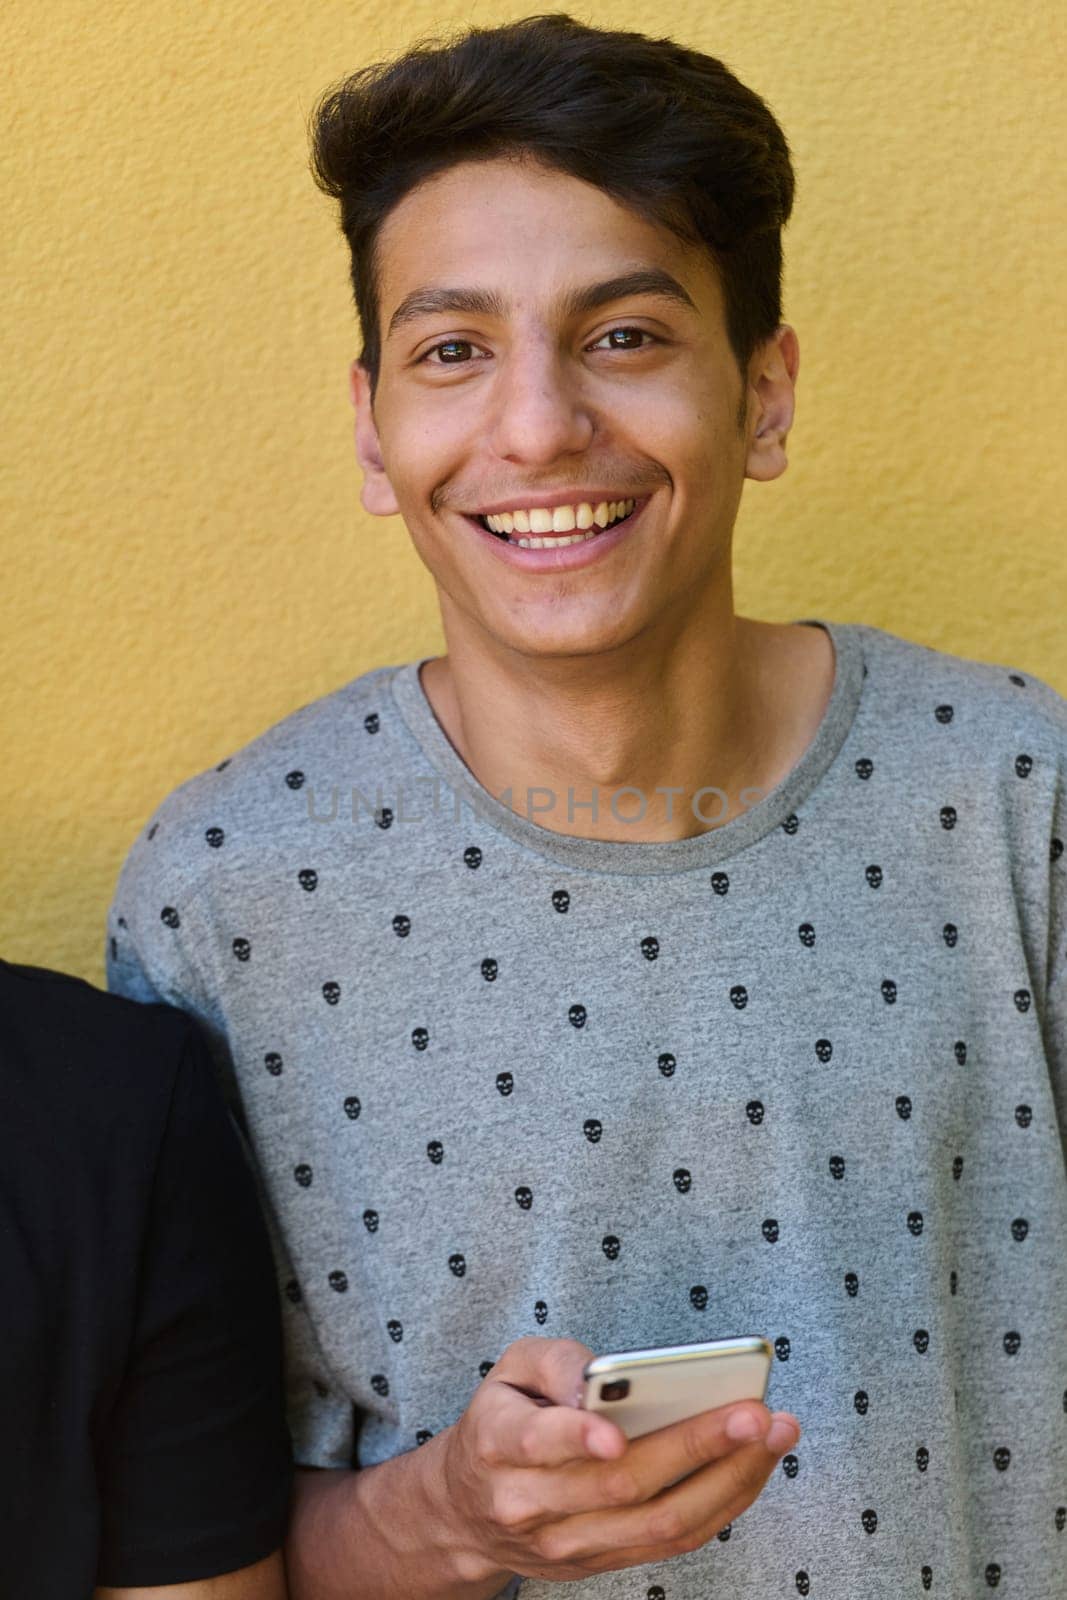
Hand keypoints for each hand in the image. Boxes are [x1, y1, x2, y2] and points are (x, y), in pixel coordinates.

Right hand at [433, 1336, 800, 1584]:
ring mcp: (571, 1544)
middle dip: (695, 1446)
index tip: (615, 1432)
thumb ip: (554, 1361)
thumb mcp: (508, 1370)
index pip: (537, 1444)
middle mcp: (532, 1504)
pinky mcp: (604, 1561)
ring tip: (774, 1435)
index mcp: (498, 1444)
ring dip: (728, 1479)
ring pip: (658, 1522)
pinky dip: (722, 1502)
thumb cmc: (502, 1419)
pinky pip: (673, 1541)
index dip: (577, 1439)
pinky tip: (755, 1465)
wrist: (468, 1510)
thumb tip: (602, 1375)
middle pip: (622, 1485)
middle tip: (752, 1412)